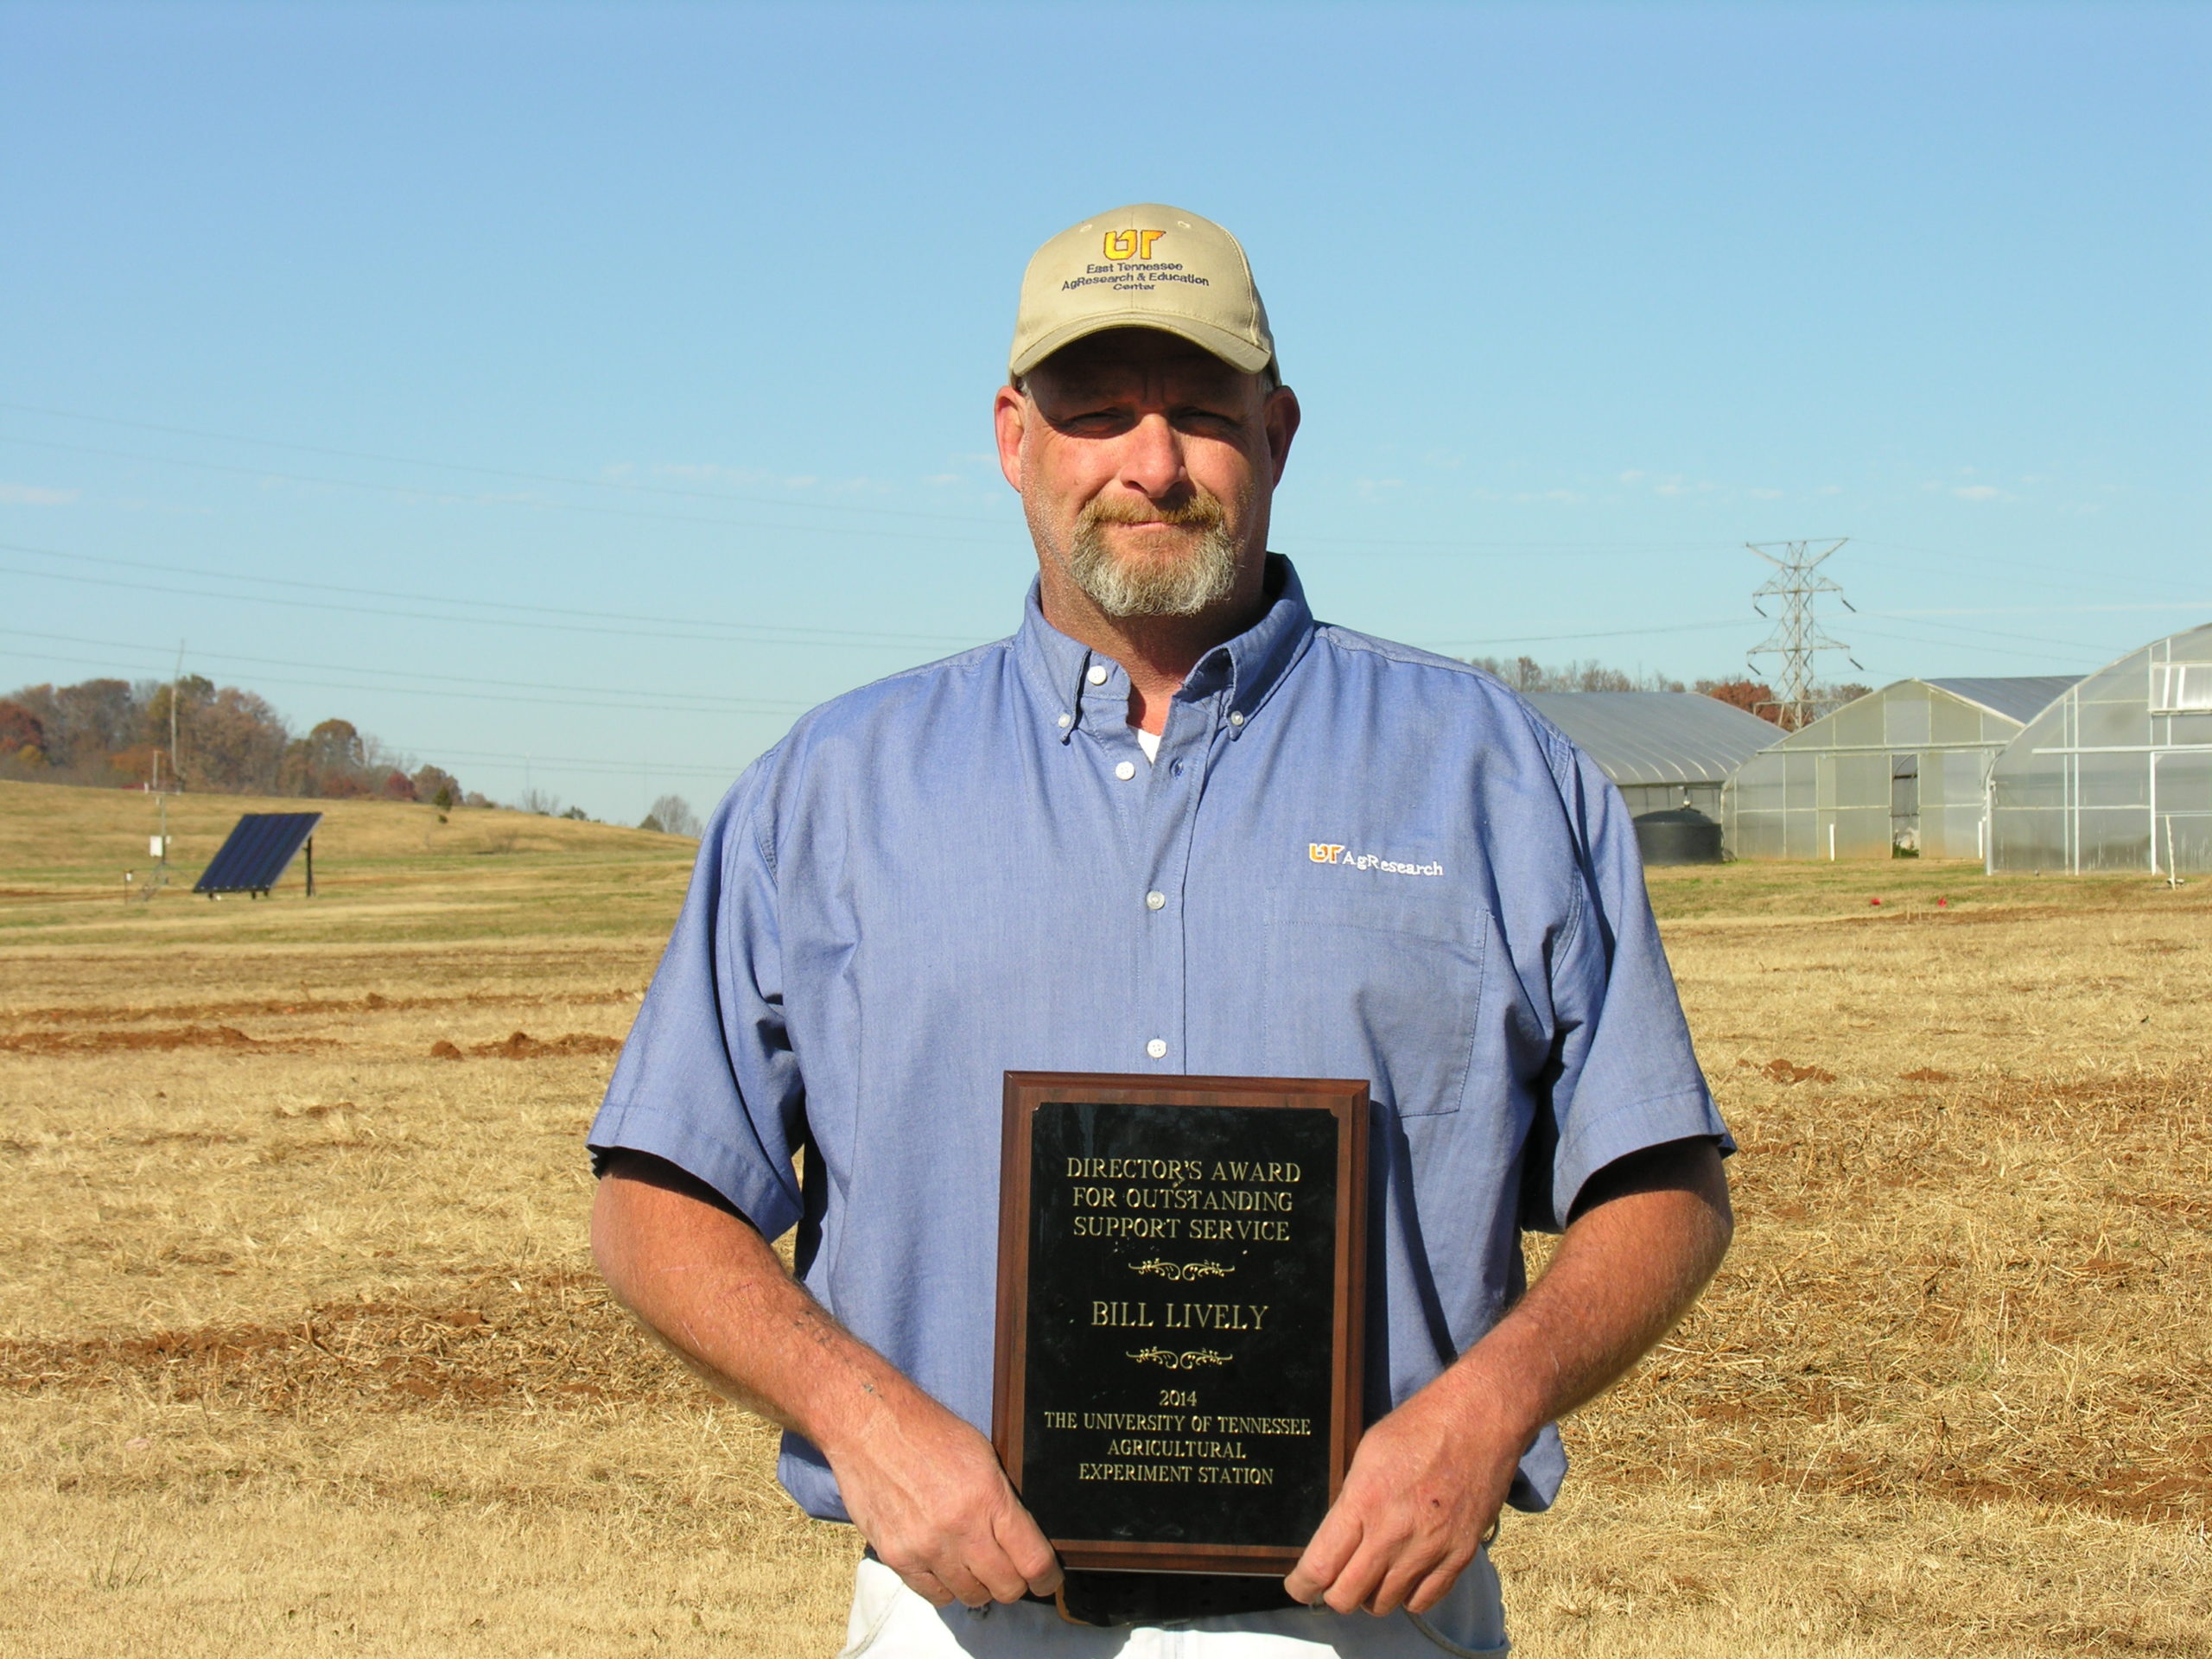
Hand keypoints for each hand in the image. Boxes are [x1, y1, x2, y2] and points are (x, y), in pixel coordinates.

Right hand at [828, 1385, 1061, 1609]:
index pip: (1032, 1561)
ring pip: (971, 1597)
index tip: (1047, 1580)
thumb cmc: (930, 1432)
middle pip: (1005, 1588)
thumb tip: (1024, 1540)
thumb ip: (1003, 1501)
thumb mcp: (983, 1455)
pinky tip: (946, 1566)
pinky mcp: (897, 1557)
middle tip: (1012, 1572)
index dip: (1047, 1578)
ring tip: (975, 1566)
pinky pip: (934, 1594)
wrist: (871, 1425)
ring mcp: (926, 1547)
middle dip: (1015, 1584)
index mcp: (989, 1497)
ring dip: (979, 1586)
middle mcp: (960, 1529)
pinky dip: (946, 1586)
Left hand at [1282, 1382, 1520, 1617]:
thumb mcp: (1367, 1453)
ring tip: (1371, 1575)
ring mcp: (1429, 1548)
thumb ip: (1350, 1500)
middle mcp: (1394, 1533)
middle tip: (1333, 1582)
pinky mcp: (1459, 1556)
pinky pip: (1423, 1601)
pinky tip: (1403, 1576)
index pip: (1320, 1567)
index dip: (1301, 1585)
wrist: (1479, 1421)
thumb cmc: (1420, 1427)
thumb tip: (1335, 1539)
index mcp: (1364, 1501)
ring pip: (1384, 1604)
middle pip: (1347, 1597)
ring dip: (1370, 1595)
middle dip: (1332, 1595)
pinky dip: (1407, 1596)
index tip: (1299, 1586)